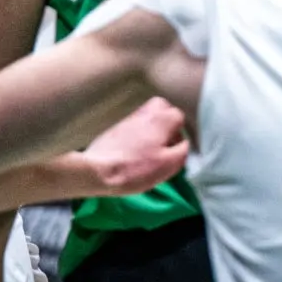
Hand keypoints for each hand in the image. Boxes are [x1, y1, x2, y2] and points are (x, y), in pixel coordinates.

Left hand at [76, 99, 190, 196]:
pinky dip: (139, 136)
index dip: (179, 136)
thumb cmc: (136, 168)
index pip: (181, 118)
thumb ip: (183, 150)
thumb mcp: (169, 165)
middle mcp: (147, 111)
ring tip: (148, 152)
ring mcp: (130, 117)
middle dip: (167, 126)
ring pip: (150, 118)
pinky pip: (136, 126)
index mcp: (162, 117)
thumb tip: (184, 143)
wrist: (98, 170)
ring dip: (153, 131)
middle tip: (163, 146)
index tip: (173, 152)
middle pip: (164, 111)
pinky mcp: (117, 126)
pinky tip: (134, 152)